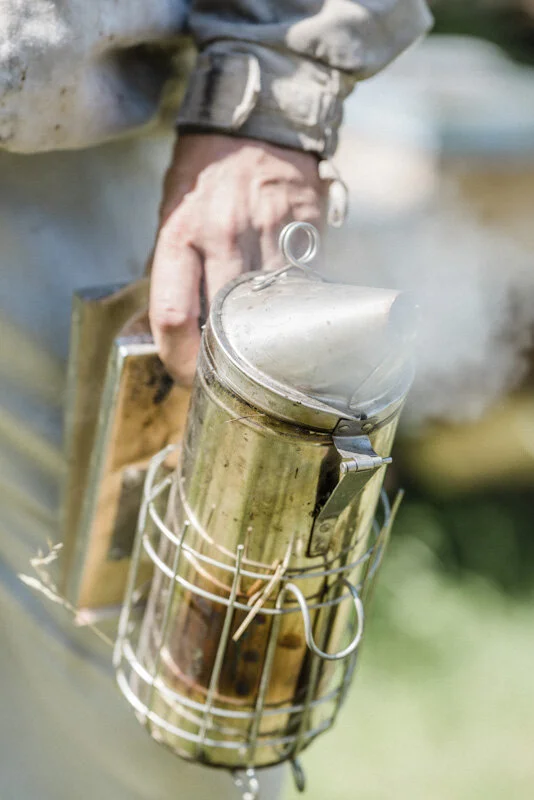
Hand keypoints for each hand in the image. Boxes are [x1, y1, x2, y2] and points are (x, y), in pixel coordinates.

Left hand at [149, 134, 326, 384]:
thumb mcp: (171, 214)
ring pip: (272, 309)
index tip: (188, 375)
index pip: (173, 315)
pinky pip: (304, 283)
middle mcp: (222, 234)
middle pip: (227, 322)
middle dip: (228, 359)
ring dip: (268, 335)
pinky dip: (297, 304)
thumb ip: (172, 270)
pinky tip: (292, 307)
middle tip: (230, 374)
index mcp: (179, 234)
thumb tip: (169, 329)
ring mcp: (268, 231)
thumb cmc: (204, 175)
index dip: (179, 359)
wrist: (253, 124)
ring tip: (265, 344)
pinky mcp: (305, 227)